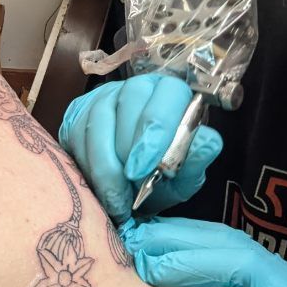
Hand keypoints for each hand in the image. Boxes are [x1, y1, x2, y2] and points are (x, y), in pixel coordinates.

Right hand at [59, 74, 222, 224]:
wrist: (128, 188)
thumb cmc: (161, 178)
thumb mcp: (184, 177)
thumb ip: (196, 160)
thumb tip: (209, 141)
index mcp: (173, 94)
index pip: (169, 93)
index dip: (157, 129)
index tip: (147, 168)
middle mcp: (139, 86)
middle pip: (130, 101)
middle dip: (129, 149)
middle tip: (131, 187)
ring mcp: (105, 97)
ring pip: (100, 119)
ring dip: (107, 165)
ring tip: (116, 199)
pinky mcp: (77, 114)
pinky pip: (76, 135)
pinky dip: (87, 167)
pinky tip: (98, 188)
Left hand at [121, 217, 286, 286]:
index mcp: (274, 279)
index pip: (221, 240)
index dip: (179, 233)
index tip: (138, 232)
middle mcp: (286, 281)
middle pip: (226, 241)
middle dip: (177, 236)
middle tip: (132, 238)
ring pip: (238, 265)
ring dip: (189, 261)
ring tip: (147, 267)